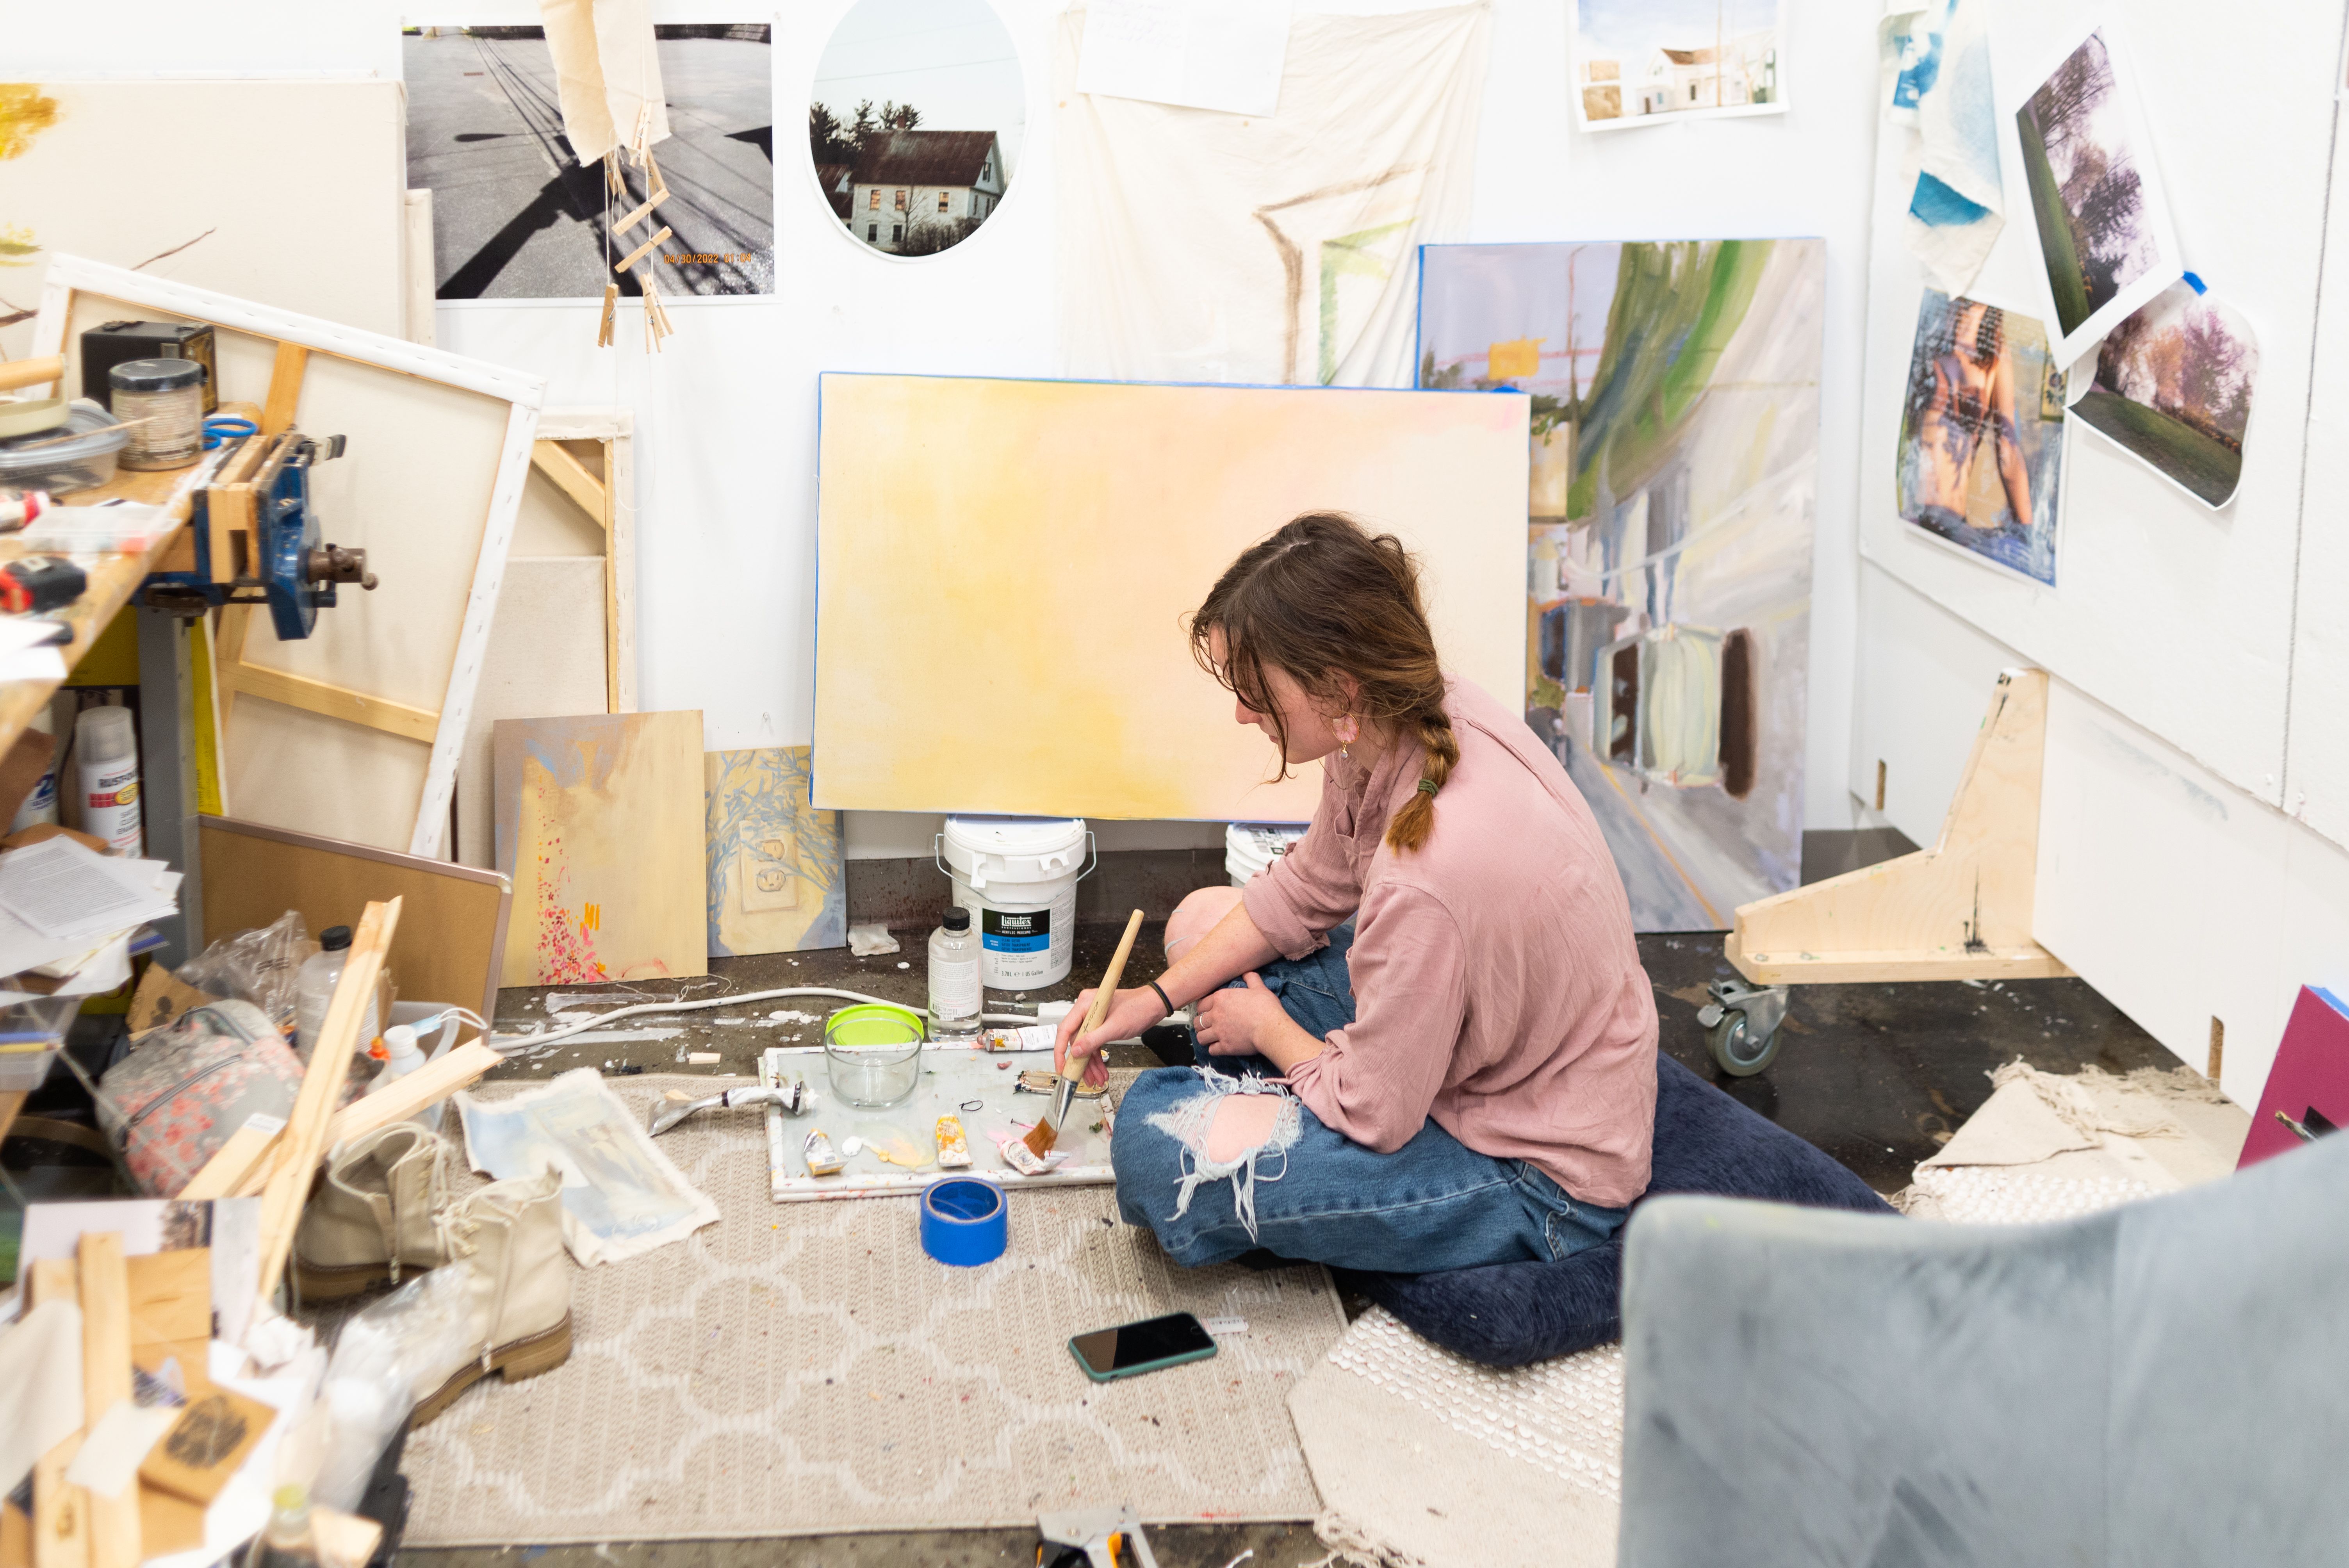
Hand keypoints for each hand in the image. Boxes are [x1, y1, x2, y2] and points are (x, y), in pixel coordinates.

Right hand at [1052, 985, 1169, 1087]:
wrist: (1155, 1005)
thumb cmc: (1138, 1008)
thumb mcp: (1115, 1027)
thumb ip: (1093, 1040)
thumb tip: (1075, 1052)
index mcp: (1085, 1004)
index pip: (1065, 1030)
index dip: (1061, 1051)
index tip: (1062, 1067)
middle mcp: (1086, 1010)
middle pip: (1075, 1041)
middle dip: (1081, 1062)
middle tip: (1083, 1078)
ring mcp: (1093, 1018)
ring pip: (1085, 1045)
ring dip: (1090, 1063)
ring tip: (1097, 1078)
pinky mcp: (1101, 1024)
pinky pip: (1094, 1043)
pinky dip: (1097, 1058)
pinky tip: (1101, 1070)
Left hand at [1194, 973, 1316, 1069]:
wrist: (1271, 1028)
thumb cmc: (1266, 1007)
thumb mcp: (1259, 988)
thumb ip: (1251, 979)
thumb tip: (1248, 973)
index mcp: (1221, 998)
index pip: (1201, 1004)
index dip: (1203, 1008)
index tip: (1207, 1011)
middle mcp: (1216, 1015)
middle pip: (1198, 1021)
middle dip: (1201, 1023)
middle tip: (1208, 1025)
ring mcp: (1219, 1032)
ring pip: (1200, 1037)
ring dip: (1204, 1037)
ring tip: (1210, 1037)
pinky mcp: (1225, 1047)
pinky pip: (1212, 1050)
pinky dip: (1214, 1049)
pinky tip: (1219, 1047)